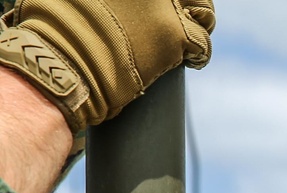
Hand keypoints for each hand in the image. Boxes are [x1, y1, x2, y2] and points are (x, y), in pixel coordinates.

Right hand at [0, 0, 213, 131]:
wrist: (60, 62)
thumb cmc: (53, 28)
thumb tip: (110, 1)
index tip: (160, 5)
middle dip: (185, 5)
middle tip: (180, 20)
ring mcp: (163, 3)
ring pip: (203, 10)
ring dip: (200, 25)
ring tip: (190, 38)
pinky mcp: (175, 32)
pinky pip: (203, 43)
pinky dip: (199, 54)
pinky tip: (191, 59)